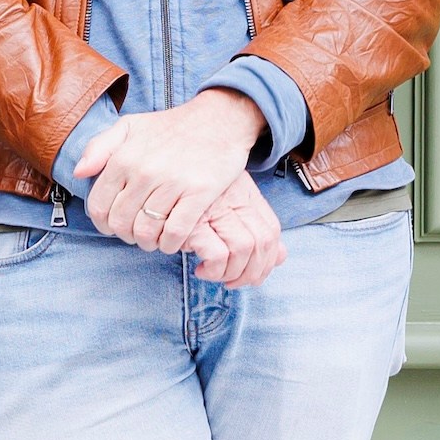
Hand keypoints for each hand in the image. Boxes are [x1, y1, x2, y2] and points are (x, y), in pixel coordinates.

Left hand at [73, 87, 264, 251]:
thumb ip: (98, 147)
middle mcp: (143, 172)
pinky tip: (170, 242)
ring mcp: (172, 183)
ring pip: (146, 231)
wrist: (218, 119)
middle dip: (125, 235)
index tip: (114, 226)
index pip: (98, 207)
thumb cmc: (170, 127)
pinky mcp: (199, 193)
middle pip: (121, 223)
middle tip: (136, 234)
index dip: (103, 224)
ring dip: (147, 243)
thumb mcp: (128, 126)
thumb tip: (78, 173)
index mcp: (123, 158)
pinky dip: (169, 244)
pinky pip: (175, 231)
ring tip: (153, 239)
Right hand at [188, 171, 287, 288]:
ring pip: (244, 249)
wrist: (157, 158)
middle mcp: (233, 198)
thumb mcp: (227, 198)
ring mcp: (214, 208)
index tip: (252, 275)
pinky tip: (198, 268)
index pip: (272, 230)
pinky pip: (217, 255)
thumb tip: (281, 258)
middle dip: (253, 273)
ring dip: (231, 273)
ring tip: (212, 274)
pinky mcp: (191, 221)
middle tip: (232, 282)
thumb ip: (256, 226)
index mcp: (243, 192)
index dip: (268, 260)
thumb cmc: (187, 186)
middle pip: (264, 242)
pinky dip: (214, 270)